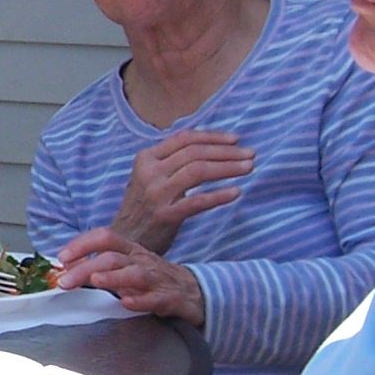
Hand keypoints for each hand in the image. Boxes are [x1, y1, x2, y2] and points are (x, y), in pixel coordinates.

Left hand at [55, 229, 206, 324]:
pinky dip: (141, 301)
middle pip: (112, 258)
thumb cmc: (152, 278)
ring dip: (113, 277)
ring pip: (135, 274)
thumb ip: (98, 265)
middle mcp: (141, 260)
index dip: (82, 244)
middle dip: (86, 267)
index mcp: (129, 250)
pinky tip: (127, 303)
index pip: (104, 237)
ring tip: (95, 281)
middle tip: (65, 281)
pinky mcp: (170, 298)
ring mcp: (157, 279)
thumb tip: (66, 266)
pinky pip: (156, 298)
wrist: (194, 292)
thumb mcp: (125, 267)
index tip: (61, 257)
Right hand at [110, 129, 251, 251]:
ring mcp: (157, 194)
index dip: (212, 136)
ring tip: (248, 168)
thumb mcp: (149, 176)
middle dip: (226, 152)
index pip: (184, 138)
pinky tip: (236, 192)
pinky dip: (219, 195)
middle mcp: (150, 172)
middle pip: (194, 153)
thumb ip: (171, 160)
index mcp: (146, 158)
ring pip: (198, 171)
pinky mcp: (166, 216)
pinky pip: (198, 201)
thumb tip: (207, 141)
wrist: (124, 239)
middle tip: (250, 154)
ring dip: (227, 168)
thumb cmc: (143, 207)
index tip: (235, 139)